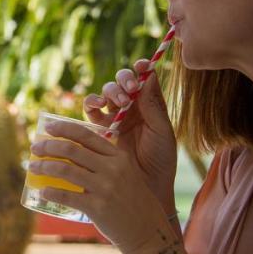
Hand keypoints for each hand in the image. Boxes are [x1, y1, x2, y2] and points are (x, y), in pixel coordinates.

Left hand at [29, 120, 172, 253]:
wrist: (148, 231)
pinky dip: (51, 192)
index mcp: (119, 157)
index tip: (48, 128)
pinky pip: (67, 196)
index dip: (64, 129)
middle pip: (72, 150)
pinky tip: (43, 190)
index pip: (86, 135)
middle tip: (35, 148)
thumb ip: (104, 162)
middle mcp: (112, 169)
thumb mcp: (126, 174)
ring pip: (66, 170)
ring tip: (33, 166)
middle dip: (49, 146)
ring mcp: (105, 188)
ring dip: (44, 166)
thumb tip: (70, 154)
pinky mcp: (97, 208)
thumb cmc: (133, 201)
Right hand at [83, 59, 178, 211]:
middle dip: (124, 82)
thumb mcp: (161, 132)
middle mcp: (131, 109)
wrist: (146, 188)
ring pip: (106, 94)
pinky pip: (90, 112)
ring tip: (114, 103)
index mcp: (150, 106)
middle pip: (122, 83)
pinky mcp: (99, 130)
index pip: (144, 80)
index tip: (141, 65)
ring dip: (108, 92)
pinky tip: (96, 107)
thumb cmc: (160, 162)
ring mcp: (114, 118)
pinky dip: (91, 105)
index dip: (141, 68)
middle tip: (129, 93)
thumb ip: (153, 106)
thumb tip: (149, 75)